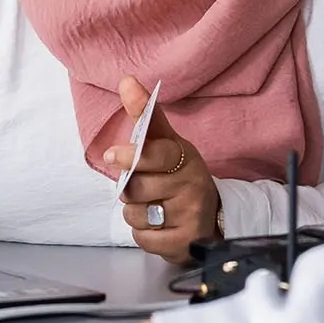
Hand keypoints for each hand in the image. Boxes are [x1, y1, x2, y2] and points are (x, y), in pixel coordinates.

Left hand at [104, 74, 218, 262]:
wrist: (212, 216)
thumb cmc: (178, 175)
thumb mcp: (167, 144)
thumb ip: (146, 115)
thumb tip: (126, 80)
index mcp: (183, 156)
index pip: (155, 154)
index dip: (130, 155)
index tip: (111, 155)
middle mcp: (190, 184)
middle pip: (135, 188)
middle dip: (130, 191)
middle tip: (145, 188)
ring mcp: (190, 214)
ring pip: (136, 215)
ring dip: (137, 214)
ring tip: (156, 208)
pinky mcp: (185, 242)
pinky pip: (144, 239)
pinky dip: (145, 235)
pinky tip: (161, 227)